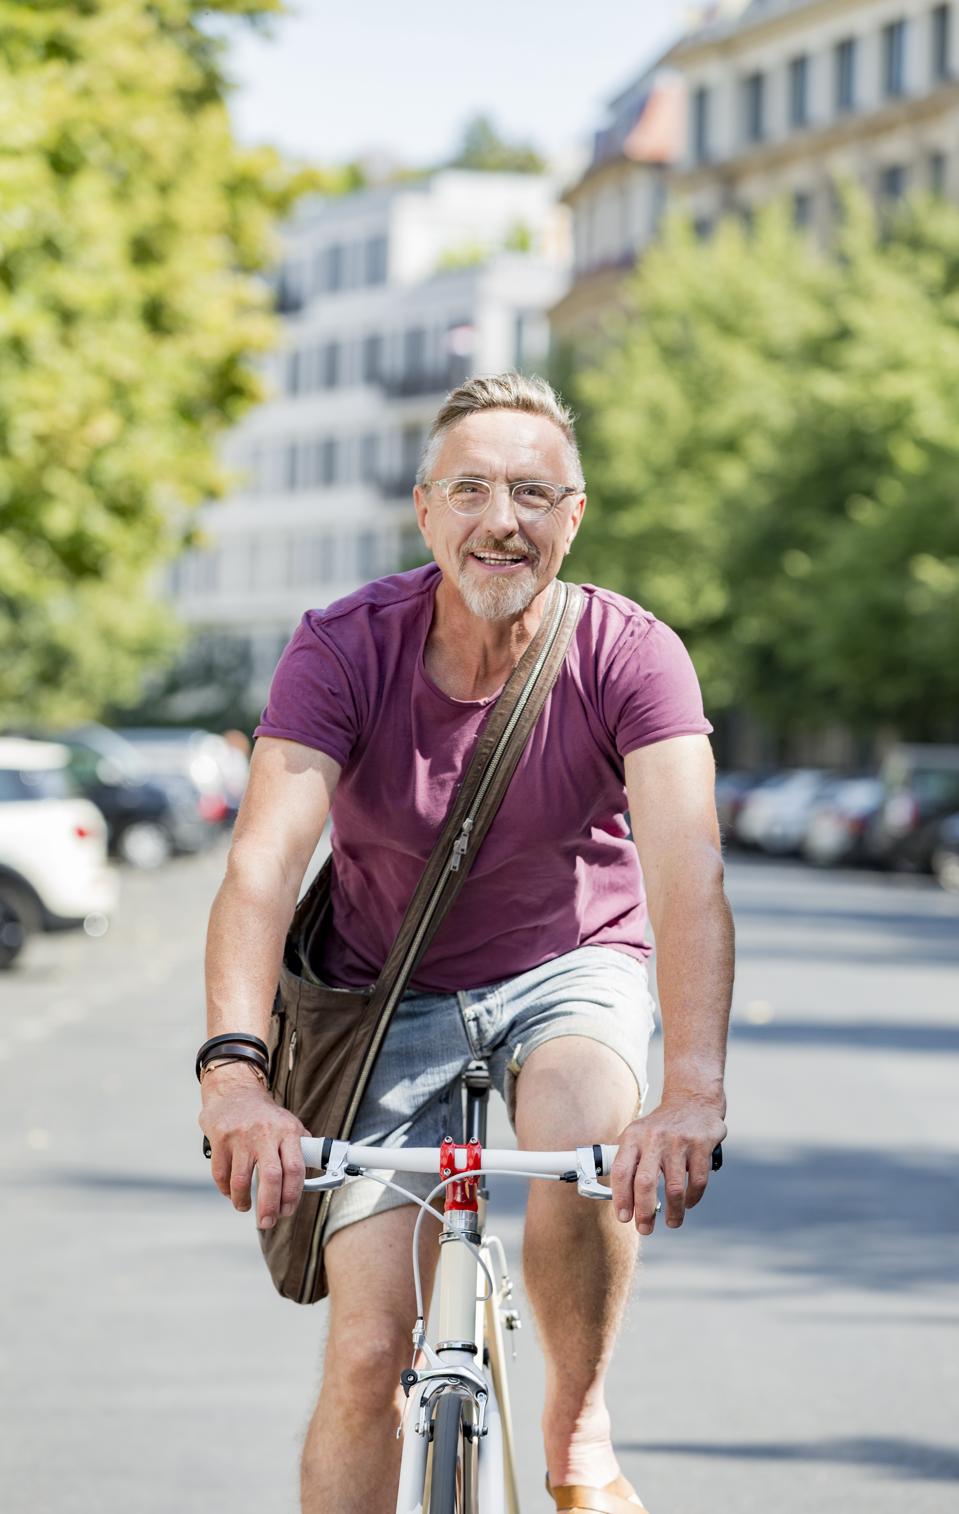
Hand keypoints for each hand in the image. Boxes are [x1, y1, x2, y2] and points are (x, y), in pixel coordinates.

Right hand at [198, 1063, 307, 1230]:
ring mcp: (241, 1136)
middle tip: (267, 1222)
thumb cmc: (264, 1114)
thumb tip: (313, 1175)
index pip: (296, 1168)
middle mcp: (265, 1134)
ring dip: (243, 1201)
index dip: (292, 1196)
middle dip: (269, 1206)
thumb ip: (300, 1147)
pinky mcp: (220, 1138)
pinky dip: (226, 1189)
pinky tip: (230, 1192)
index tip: (287, 1211)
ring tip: (246, 1207)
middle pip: (271, 1178)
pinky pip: (221, 1174)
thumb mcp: (288, 1124)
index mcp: (287, 1131)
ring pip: (241, 1180)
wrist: (234, 1090)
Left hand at [610, 1093, 726, 1234]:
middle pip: (645, 1182)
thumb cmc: (660, 1127)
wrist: (692, 1101)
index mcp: (633, 1137)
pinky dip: (693, 1198)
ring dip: (673, 1211)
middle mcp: (654, 1138)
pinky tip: (688, 1204)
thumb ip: (627, 1161)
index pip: (621, 1171)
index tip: (623, 1217)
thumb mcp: (637, 1135)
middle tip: (645, 1228)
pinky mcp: (701, 1145)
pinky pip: (697, 1181)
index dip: (620, 1198)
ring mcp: (679, 1142)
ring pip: (674, 1188)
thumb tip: (618, 1199)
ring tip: (672, 1222)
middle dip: (644, 1212)